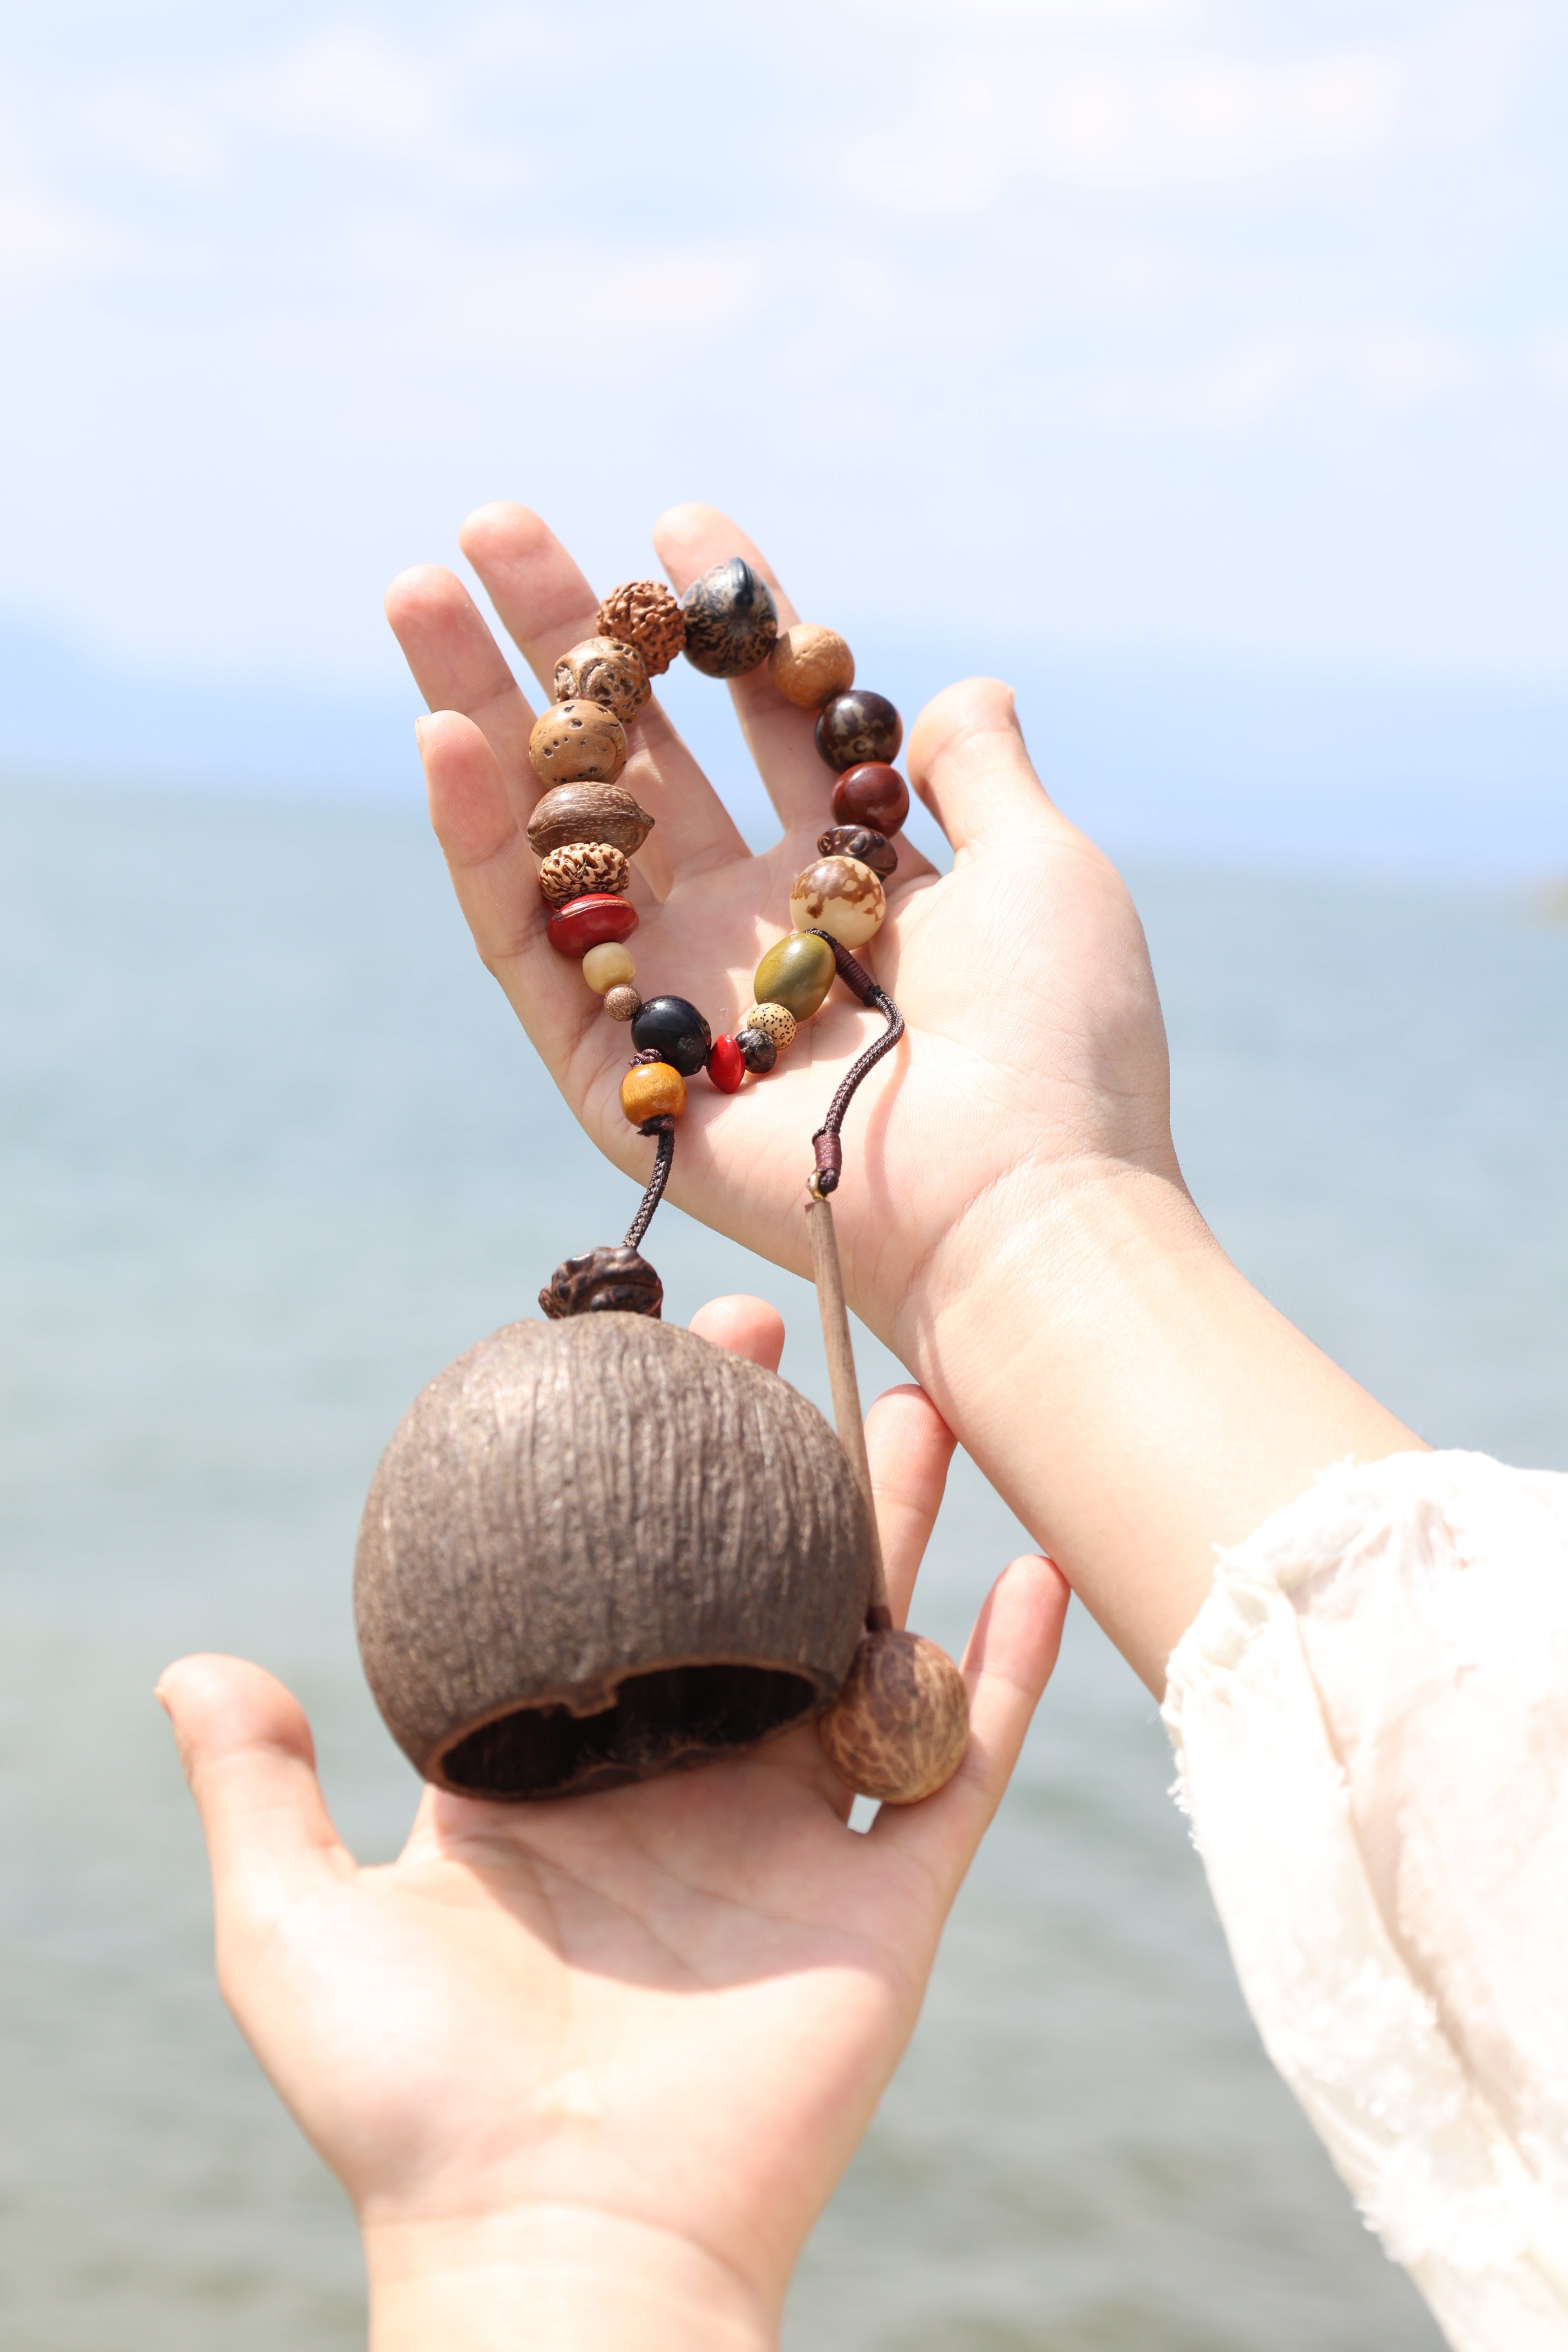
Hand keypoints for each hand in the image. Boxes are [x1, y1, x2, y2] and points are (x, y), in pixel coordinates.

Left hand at [160, 1297, 1068, 2351]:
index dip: (639, 1468)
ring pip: (866, 1642)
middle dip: (778, 1463)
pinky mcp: (882, 1906)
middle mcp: (691, 1790)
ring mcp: (796, 1844)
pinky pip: (957, 1760)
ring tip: (920, 1402)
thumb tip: (189, 1664)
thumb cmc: (415, 2104)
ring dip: (900, 1526)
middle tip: (794, 1340)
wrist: (553, 2245)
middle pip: (753, 1587)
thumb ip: (259, 1788)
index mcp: (575, 1779)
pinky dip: (1003, 1668)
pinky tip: (1034, 1566)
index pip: (618, 1584)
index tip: (654, 1357)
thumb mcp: (295, 1926)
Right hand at [385, 501, 1175, 1357]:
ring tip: (420, 589)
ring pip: (559, 835)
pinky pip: (530, 948)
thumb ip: (978, 772)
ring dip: (487, 713)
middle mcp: (758, 931)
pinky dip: (482, 848)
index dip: (723, 626)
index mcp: (856, 880)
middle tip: (498, 529)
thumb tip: (960, 684)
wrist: (1021, 1205)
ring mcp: (678, 1001)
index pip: (769, 725)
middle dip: (570, 644)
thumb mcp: (1040, 871)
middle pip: (641, 762)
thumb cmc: (1058, 1046)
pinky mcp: (619, 1082)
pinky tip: (445, 736)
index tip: (681, 525)